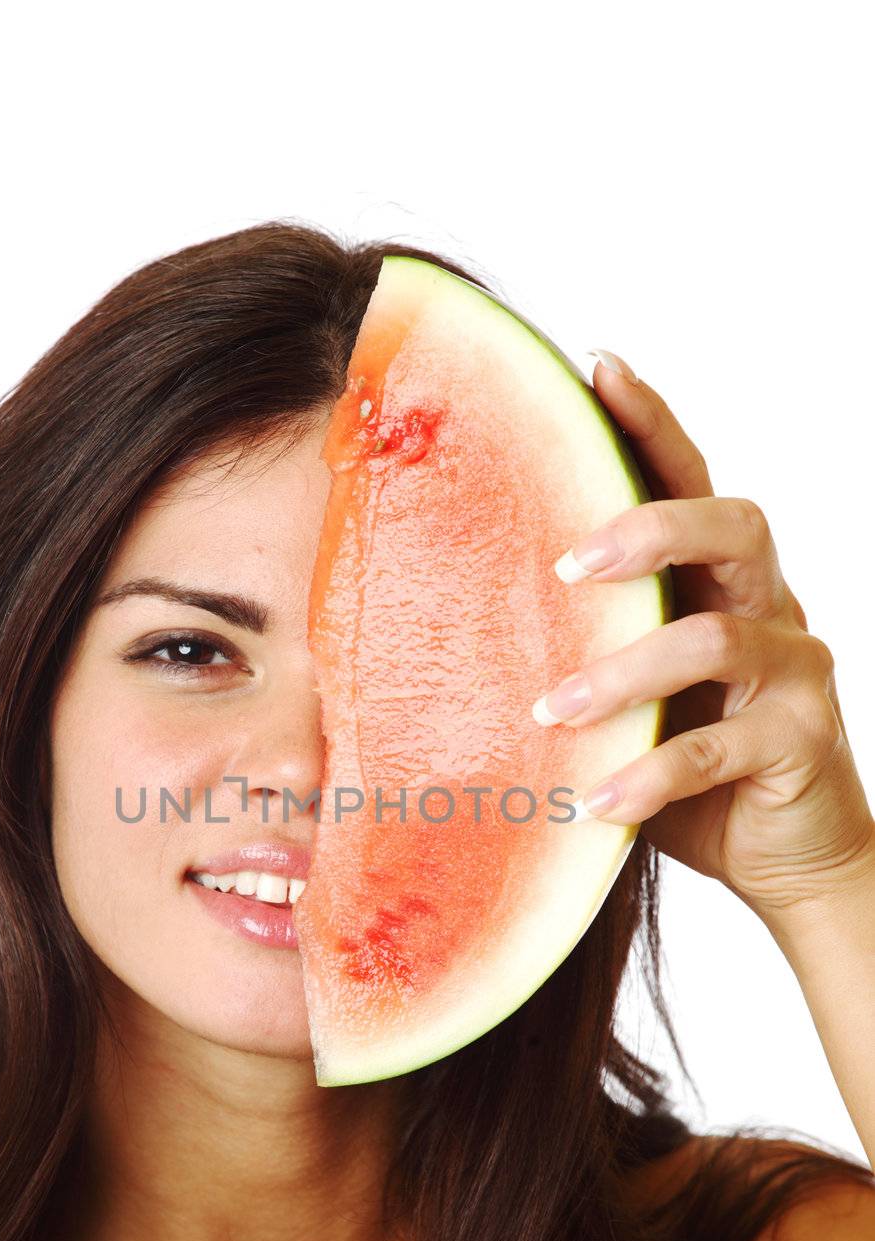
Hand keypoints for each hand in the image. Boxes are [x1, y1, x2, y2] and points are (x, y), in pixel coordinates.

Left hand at [531, 349, 874, 920]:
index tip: (598, 366)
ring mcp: (793, 671)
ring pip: (717, 637)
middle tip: (566, 564)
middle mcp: (767, 606)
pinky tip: (596, 801)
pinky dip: (651, 773)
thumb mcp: (630, 701)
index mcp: (720, 581)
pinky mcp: (801, 742)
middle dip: (649, 529)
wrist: (783, 856)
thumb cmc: (691, 767)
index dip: (654, 421)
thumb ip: (583, 653)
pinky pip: (720, 748)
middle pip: (733, 525)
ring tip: (553, 711)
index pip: (691, 481)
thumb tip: (456, 626)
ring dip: (626, 671)